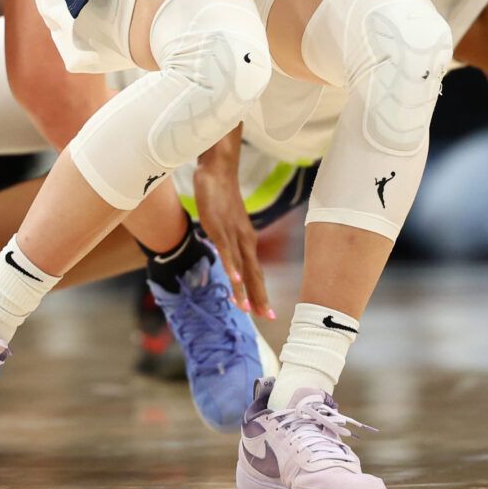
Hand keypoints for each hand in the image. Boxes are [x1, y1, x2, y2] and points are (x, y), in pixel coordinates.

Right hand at [192, 153, 269, 317]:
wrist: (218, 170)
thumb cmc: (222, 195)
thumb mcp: (227, 222)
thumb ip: (228, 239)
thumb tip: (228, 254)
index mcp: (247, 240)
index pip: (256, 272)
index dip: (261, 293)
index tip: (267, 313)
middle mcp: (244, 240)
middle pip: (254, 275)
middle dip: (260, 298)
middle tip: (269, 319)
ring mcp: (232, 235)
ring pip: (240, 268)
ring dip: (245, 291)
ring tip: (249, 311)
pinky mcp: (219, 229)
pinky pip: (226, 252)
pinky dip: (231, 268)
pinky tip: (235, 281)